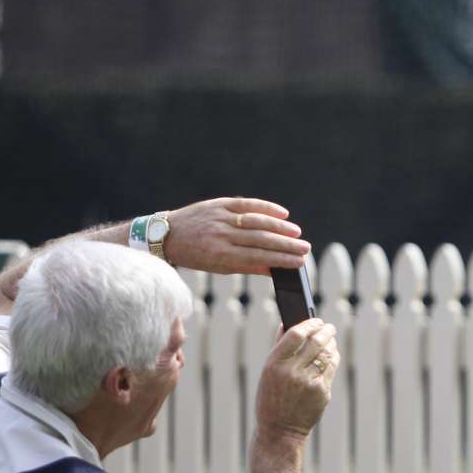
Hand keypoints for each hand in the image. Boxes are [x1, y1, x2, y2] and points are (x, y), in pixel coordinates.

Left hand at [163, 197, 312, 274]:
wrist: (167, 235)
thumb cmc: (195, 255)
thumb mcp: (218, 267)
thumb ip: (247, 267)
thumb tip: (275, 269)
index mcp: (221, 254)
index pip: (258, 257)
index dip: (281, 259)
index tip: (299, 262)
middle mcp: (222, 235)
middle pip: (261, 239)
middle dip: (286, 245)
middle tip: (306, 249)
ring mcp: (221, 217)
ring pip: (257, 221)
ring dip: (280, 227)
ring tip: (297, 234)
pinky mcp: (219, 203)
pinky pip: (247, 204)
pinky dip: (267, 207)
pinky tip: (283, 213)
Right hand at [254, 318, 338, 438]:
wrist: (280, 431)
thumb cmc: (271, 398)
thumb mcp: (267, 372)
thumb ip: (279, 348)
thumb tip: (287, 323)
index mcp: (274, 364)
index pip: (296, 334)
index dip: (309, 323)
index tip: (315, 320)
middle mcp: (292, 372)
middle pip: (316, 341)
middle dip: (326, 330)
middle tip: (329, 327)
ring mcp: (309, 382)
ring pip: (327, 354)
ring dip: (331, 343)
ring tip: (330, 339)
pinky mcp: (322, 392)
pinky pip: (331, 368)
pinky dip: (333, 358)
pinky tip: (331, 355)